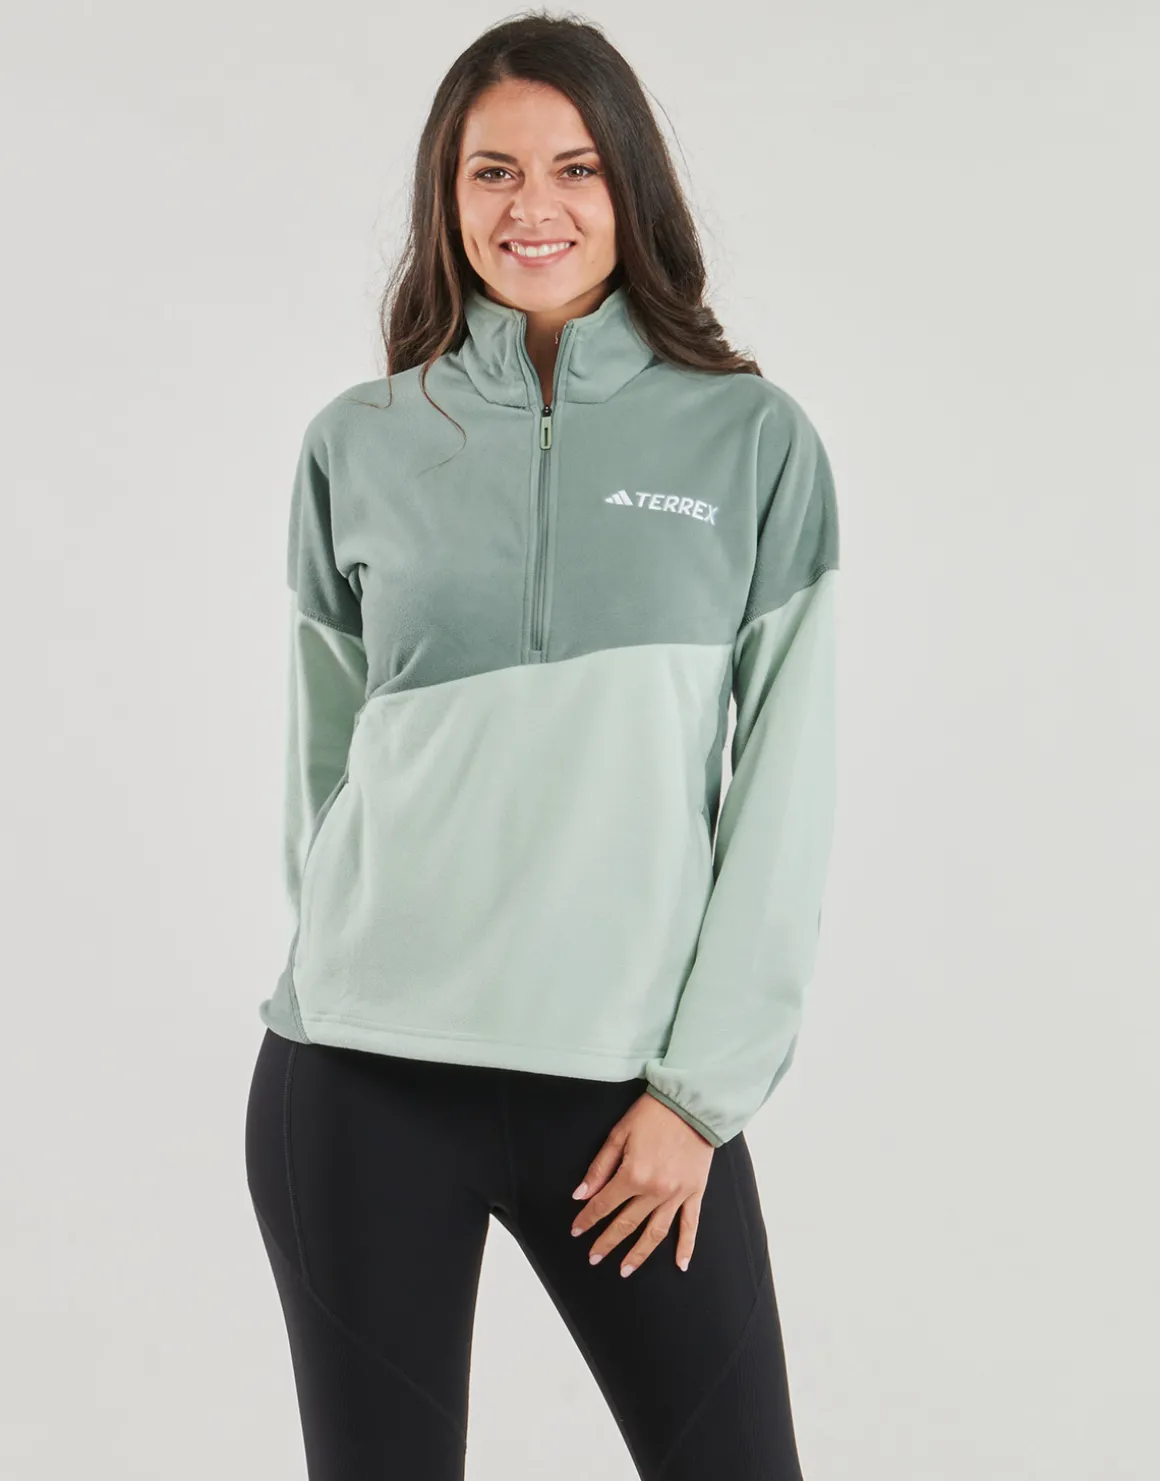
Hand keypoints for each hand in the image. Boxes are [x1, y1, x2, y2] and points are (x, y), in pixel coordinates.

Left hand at [569, 1090, 713, 1275]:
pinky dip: (686, 1247)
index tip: (577, 1230)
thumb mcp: (619, 1134)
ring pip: (655, 1232)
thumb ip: (599, 1168)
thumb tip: (580, 1195)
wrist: (692, 1103)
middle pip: (626, 1224)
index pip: (604, 1204)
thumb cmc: (653, 1114)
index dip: (588, 1219)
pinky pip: (690, 1225)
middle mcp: (655, 1191)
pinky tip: (680, 1265)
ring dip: (639, 1254)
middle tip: (594, 1257)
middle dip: (608, 1242)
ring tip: (625, 1270)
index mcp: (633, 1175)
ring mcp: (677, 1195)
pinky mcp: (695, 1192)